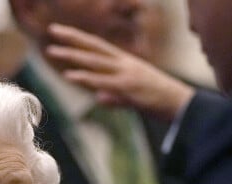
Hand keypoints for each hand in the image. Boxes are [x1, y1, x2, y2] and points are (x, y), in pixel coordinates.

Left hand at [45, 23, 194, 121]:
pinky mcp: (126, 87)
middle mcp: (123, 63)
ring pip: (94, 61)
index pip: (99, 47)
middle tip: (53, 30)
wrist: (179, 104)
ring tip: (52, 50)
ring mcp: (125, 73)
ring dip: (72, 55)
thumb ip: (113, 96)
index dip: (81, 39)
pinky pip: (101, 81)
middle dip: (72, 38)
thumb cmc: (157, 100)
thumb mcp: (131, 96)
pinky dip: (84, 78)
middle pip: (94, 47)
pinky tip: (69, 75)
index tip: (64, 33)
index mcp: (125, 62)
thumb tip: (98, 97)